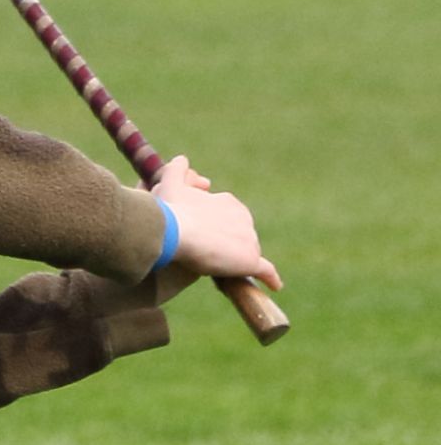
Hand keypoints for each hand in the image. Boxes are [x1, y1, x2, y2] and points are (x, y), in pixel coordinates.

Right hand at [152, 155, 282, 292]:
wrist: (177, 231)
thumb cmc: (172, 209)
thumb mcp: (171, 182)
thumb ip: (178, 170)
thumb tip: (183, 159)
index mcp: (228, 202)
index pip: (229, 218)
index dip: (216, 228)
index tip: (203, 236)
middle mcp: (244, 217)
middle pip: (240, 236)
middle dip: (229, 244)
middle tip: (207, 253)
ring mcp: (250, 239)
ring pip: (247, 253)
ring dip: (238, 260)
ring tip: (219, 269)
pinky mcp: (251, 260)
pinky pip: (266, 271)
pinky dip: (271, 278)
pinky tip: (274, 285)